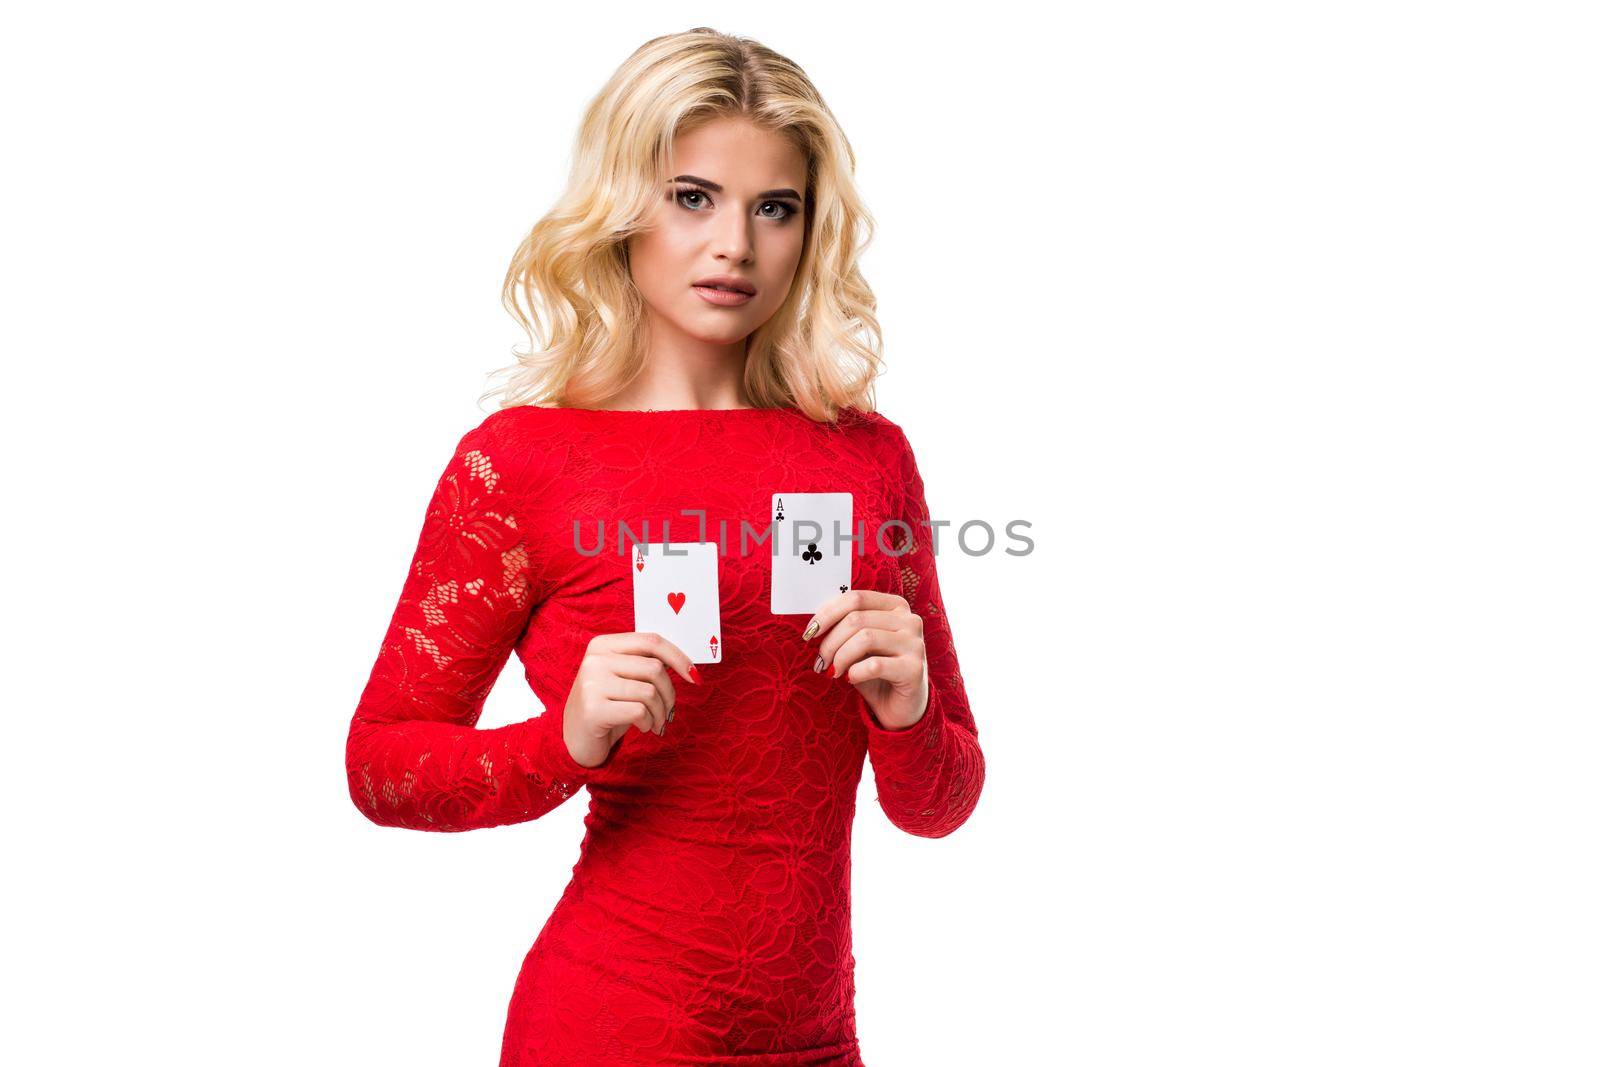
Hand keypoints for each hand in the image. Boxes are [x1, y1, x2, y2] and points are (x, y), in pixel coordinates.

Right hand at [564, 632, 699, 767]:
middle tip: (668, 711)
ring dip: (660, 712)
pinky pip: (639, 711)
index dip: (678, 658)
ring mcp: (592, 684)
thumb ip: (645, 664)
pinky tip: (643, 727)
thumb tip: (685, 663)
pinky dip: (649, 722)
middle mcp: (595, 660)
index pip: (651, 641)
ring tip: (656, 722)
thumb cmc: (608, 705)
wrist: (575, 738)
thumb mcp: (624, 679)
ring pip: (650, 692)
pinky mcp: (593, 709)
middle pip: (655, 668)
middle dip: (670, 694)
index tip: (694, 677)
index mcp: (603, 645)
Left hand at [804, 589, 928, 730]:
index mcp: (896, 606)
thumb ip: (844, 628)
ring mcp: (915, 644)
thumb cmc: (875, 673)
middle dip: (830, 641)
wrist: (901, 706)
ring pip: (865, 638)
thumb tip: (814, 624)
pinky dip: (855, 672)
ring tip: (834, 671)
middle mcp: (910, 620)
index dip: (828, 613)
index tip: (809, 632)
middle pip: (857, 618)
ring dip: (841, 657)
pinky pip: (874, 665)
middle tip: (820, 661)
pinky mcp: (914, 669)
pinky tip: (851, 679)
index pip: (856, 598)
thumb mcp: (858, 645)